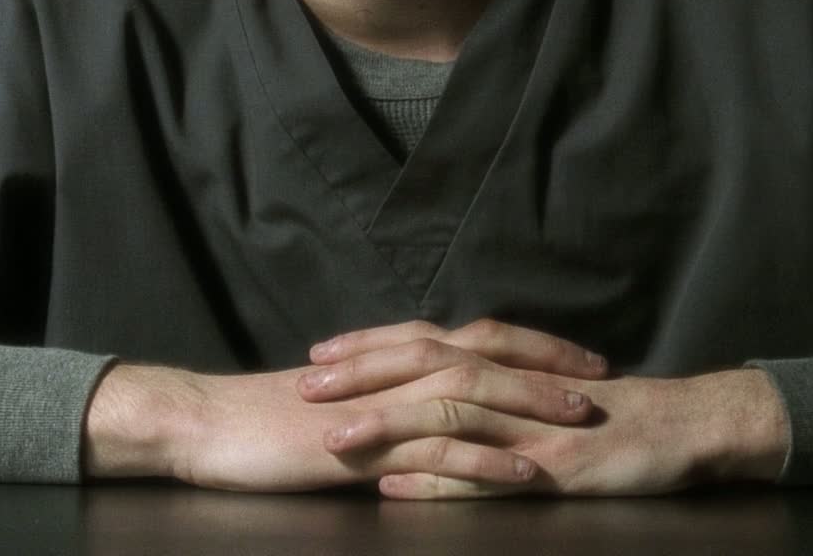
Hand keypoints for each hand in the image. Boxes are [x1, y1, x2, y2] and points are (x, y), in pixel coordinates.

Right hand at [82, 359, 597, 492]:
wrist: (207, 425)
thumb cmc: (267, 418)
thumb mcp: (342, 399)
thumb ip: (388, 393)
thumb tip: (430, 400)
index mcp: (391, 357)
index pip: (477, 338)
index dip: (533, 346)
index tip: (582, 358)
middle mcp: (394, 371)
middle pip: (487, 357)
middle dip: (549, 367)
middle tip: (605, 381)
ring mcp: (382, 408)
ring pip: (472, 396)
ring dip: (531, 406)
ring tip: (582, 421)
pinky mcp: (366, 446)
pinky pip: (438, 452)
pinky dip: (487, 462)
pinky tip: (524, 474)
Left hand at [302, 318, 790, 497]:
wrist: (684, 426)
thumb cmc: (611, 412)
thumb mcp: (542, 389)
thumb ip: (492, 384)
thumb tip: (432, 384)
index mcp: (506, 362)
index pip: (426, 342)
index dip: (370, 346)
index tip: (319, 353)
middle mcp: (511, 382)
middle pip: (424, 365)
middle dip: (361, 374)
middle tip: (305, 384)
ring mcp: (529, 422)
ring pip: (447, 412)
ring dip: (386, 423)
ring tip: (334, 437)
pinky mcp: (550, 464)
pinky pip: (485, 472)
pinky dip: (437, 477)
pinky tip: (397, 485)